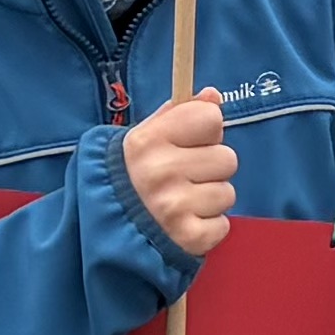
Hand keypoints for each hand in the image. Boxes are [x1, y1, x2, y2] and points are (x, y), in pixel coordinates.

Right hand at [121, 89, 234, 257]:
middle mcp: (159, 173)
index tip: (191, 140)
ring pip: (227, 193)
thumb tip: (214, 95)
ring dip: (210, 199)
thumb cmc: (133, 175)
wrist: (106, 230)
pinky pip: (223, 225)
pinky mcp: (187, 239)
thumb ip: (180, 113)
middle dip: (211, 168)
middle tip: (185, 177)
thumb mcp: (145, 137)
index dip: (206, 129)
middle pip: (228, 158)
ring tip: (182, 202)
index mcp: (149, 141)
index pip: (210, 117)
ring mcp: (173, 208)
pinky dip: (208, 227)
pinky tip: (184, 223)